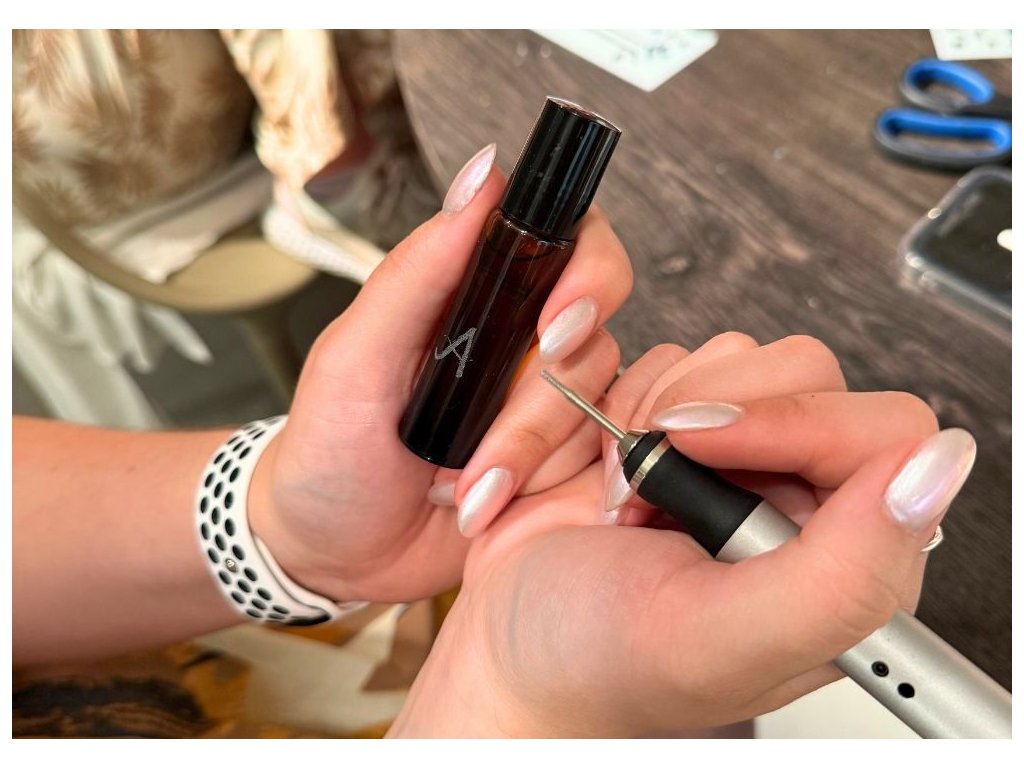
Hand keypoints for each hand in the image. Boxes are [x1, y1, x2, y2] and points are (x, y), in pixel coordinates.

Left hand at [250, 144, 630, 602]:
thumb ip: (419, 269)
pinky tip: (488, 509)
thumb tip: (483, 174)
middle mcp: (521, 340)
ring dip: (528, 457)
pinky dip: (546, 491)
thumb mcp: (354, 355)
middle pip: (595, 330)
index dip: (586, 272)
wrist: (332, 554)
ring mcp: (544, 406)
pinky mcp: (558, 467)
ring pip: (595, 406)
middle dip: (547, 395)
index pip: (568, 239)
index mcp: (476, 293)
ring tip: (460, 490)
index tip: (555, 324)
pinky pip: (595, 464)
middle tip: (490, 444)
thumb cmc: (328, 448)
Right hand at [391, 334, 972, 735]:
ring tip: (615, 496)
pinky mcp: (668, 421)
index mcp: (839, 558)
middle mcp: (793, 495)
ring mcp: (731, 452)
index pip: (880, 431)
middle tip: (644, 488)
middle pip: (801, 372)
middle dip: (697, 414)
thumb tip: (931, 474)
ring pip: (724, 353)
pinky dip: (603, 400)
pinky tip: (586, 471)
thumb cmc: (597, 663)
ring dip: (643, 413)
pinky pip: (653, 355)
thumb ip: (840, 575)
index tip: (699, 444)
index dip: (792, 419)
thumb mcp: (714, 640)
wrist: (506, 647)